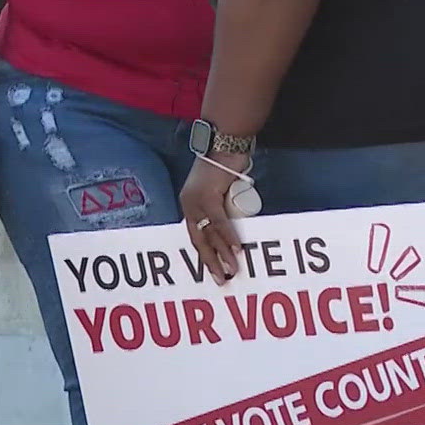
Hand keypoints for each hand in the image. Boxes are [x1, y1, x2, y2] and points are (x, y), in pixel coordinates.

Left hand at [179, 152, 247, 283]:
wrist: (226, 144)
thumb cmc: (226, 168)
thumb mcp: (220, 192)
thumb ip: (221, 209)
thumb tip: (233, 230)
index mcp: (189, 205)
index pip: (195, 236)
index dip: (205, 256)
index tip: (215, 272)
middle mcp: (188, 204)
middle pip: (199, 239)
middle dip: (210, 262)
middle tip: (222, 280)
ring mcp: (196, 200)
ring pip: (210, 233)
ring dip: (223, 254)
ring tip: (233, 270)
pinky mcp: (208, 195)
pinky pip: (219, 221)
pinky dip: (228, 236)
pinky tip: (236, 249)